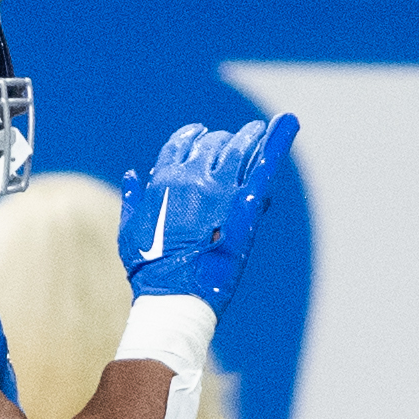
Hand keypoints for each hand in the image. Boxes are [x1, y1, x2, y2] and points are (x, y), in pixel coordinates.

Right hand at [117, 110, 297, 312]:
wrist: (173, 295)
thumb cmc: (149, 269)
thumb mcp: (131, 230)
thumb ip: (133, 199)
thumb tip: (133, 174)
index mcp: (163, 181)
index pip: (180, 144)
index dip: (191, 137)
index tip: (200, 134)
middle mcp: (191, 178)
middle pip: (212, 145)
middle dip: (222, 141)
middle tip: (236, 140)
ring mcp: (219, 189)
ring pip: (239, 149)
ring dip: (249, 137)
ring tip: (257, 132)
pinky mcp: (244, 206)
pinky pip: (264, 168)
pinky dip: (278, 143)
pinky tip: (288, 123)